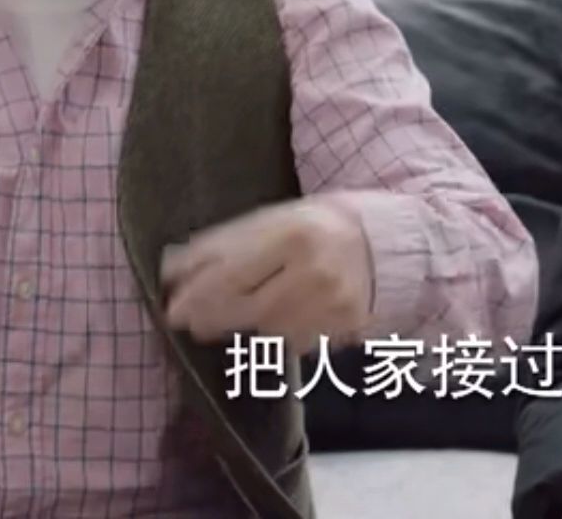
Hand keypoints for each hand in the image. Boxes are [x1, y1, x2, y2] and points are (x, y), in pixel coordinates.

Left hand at [160, 197, 372, 356]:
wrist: (389, 243)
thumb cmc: (321, 224)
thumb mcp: (275, 219)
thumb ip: (225, 243)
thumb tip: (171, 269)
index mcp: (295, 235)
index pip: (233, 275)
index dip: (198, 297)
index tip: (173, 309)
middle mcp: (316, 273)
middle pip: (248, 311)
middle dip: (214, 318)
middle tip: (192, 322)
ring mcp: (333, 305)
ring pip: (269, 331)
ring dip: (245, 325)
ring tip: (237, 313)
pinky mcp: (345, 328)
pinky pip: (295, 342)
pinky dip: (277, 334)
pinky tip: (277, 318)